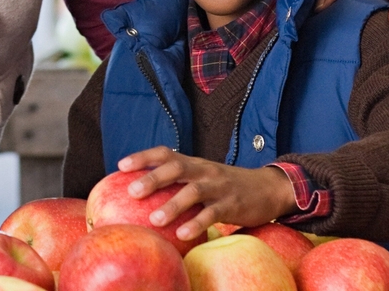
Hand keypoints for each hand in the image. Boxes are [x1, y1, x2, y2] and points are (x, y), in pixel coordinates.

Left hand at [116, 147, 298, 241]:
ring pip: (193, 192)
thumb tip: (143, 195)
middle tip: (132, 191)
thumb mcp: (203, 177)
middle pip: (175, 169)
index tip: (121, 165)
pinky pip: (212, 214)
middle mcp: (204, 170)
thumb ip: (179, 182)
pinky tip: (183, 234)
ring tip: (154, 219)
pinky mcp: (232, 204)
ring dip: (172, 205)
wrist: (268, 188)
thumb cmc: (225, 186)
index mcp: (194, 162)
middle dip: (152, 179)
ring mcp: (218, 187)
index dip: (143, 157)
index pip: (165, 153)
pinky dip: (197, 223)